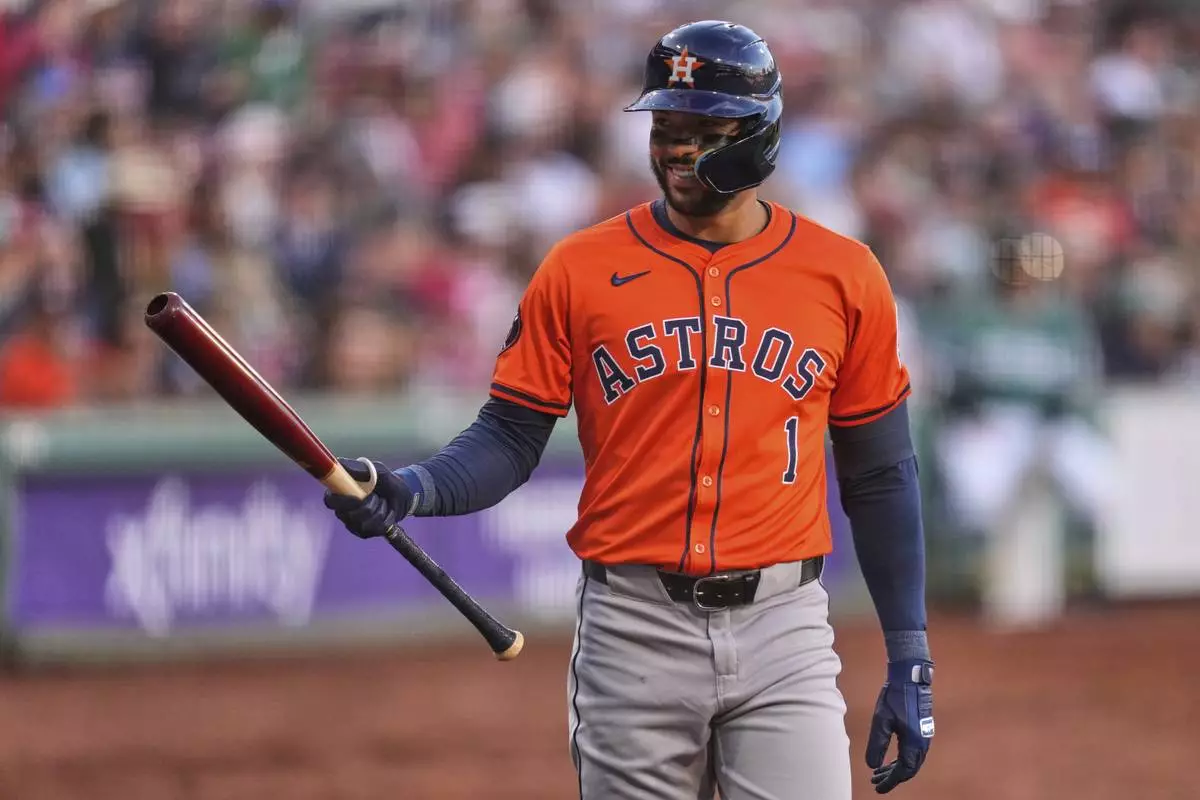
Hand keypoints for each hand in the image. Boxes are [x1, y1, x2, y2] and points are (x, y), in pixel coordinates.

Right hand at [323, 457, 414, 538]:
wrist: (402, 494)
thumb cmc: (385, 481)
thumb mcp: (376, 470)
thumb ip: (358, 468)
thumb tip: (339, 462)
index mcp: (339, 494)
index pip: (329, 501)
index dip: (341, 501)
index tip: (357, 495)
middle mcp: (343, 511)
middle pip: (349, 515)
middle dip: (368, 504)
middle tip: (376, 495)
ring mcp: (353, 524)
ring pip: (364, 522)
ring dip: (379, 510)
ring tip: (382, 502)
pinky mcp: (365, 533)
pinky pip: (375, 529)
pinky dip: (386, 518)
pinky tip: (386, 512)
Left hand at [865, 659, 933, 793]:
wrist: (910, 678)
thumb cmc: (895, 697)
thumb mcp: (881, 721)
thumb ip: (877, 745)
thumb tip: (872, 766)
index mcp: (913, 743)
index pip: (903, 771)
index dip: (890, 782)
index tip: (877, 788)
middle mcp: (922, 743)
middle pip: (908, 769)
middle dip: (891, 777)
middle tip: (874, 781)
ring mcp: (923, 736)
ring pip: (910, 761)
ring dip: (895, 769)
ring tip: (878, 772)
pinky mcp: (921, 730)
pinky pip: (912, 752)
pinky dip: (900, 759)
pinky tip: (889, 759)